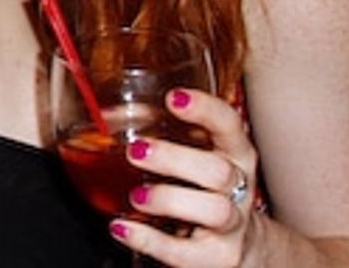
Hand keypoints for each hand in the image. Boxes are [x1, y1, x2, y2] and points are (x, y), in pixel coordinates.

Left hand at [110, 88, 261, 266]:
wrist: (236, 244)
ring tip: (136, 196)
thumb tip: (110, 113)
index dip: (205, 109)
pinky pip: (184, 252)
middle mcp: (239, 186)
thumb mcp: (191, 154)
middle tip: (136, 151)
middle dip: (175, 159)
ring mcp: (233, 225)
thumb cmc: (202, 186)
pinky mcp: (217, 258)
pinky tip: (121, 227)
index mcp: (233, 153)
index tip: (174, 97)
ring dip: (169, 200)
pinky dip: (148, 240)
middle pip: (218, 171)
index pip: (229, 125)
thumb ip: (157, 130)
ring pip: (214, 211)